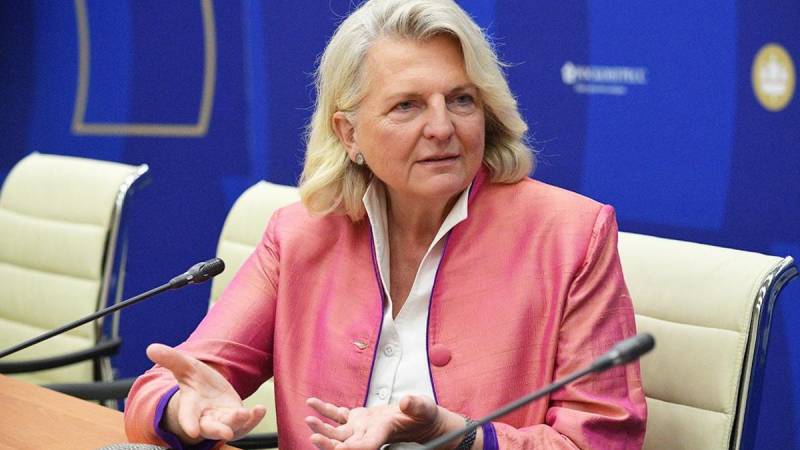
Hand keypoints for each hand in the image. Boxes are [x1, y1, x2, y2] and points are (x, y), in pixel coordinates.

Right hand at [146, 343, 265, 443]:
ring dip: (238, 423)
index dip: (189, 423)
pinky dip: (254, 419)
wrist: (210, 394)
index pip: (188, 417)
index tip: (191, 431)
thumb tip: (150, 348)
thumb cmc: (195, 383)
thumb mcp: (185, 367)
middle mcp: (206, 418)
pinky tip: (260, 409)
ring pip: (230, 427)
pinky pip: (247, 424)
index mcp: (190, 407)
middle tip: (225, 432)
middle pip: (210, 428)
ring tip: (245, 414)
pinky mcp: (238, 420)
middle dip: (217, 430)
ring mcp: (223, 421)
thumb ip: (171, 359)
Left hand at [304, 394, 462, 449]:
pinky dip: (325, 410)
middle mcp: (369, 433)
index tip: (340, 449)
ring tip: (308, 420)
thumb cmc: (424, 415)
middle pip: (345, 443)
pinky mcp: (358, 418)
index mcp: (383, 432)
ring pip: (337, 432)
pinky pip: (338, 415)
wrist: (419, 419)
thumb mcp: (424, 408)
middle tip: (314, 438)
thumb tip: (406, 402)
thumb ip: (415, 406)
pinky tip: (313, 403)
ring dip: (322, 427)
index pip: (366, 445)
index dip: (352, 449)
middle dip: (329, 442)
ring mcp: (361, 427)